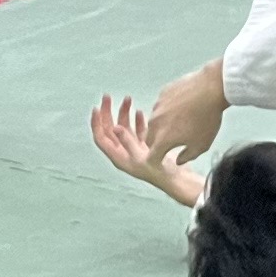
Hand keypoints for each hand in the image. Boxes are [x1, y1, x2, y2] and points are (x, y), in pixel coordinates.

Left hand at [90, 95, 205, 206]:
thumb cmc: (159, 172)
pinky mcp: (146, 146)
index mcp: (118, 158)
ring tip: (128, 99)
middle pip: (110, 130)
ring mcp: (135, 149)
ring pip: (124, 127)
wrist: (178, 179)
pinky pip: (137, 130)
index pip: (101, 138)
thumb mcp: (141, 157)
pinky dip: (137, 120)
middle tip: (107, 97)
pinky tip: (139, 112)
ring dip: (124, 113)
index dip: (96, 123)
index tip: (97, 108)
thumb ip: (128, 142)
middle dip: (108, 112)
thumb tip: (115, 127)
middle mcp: (124, 153)